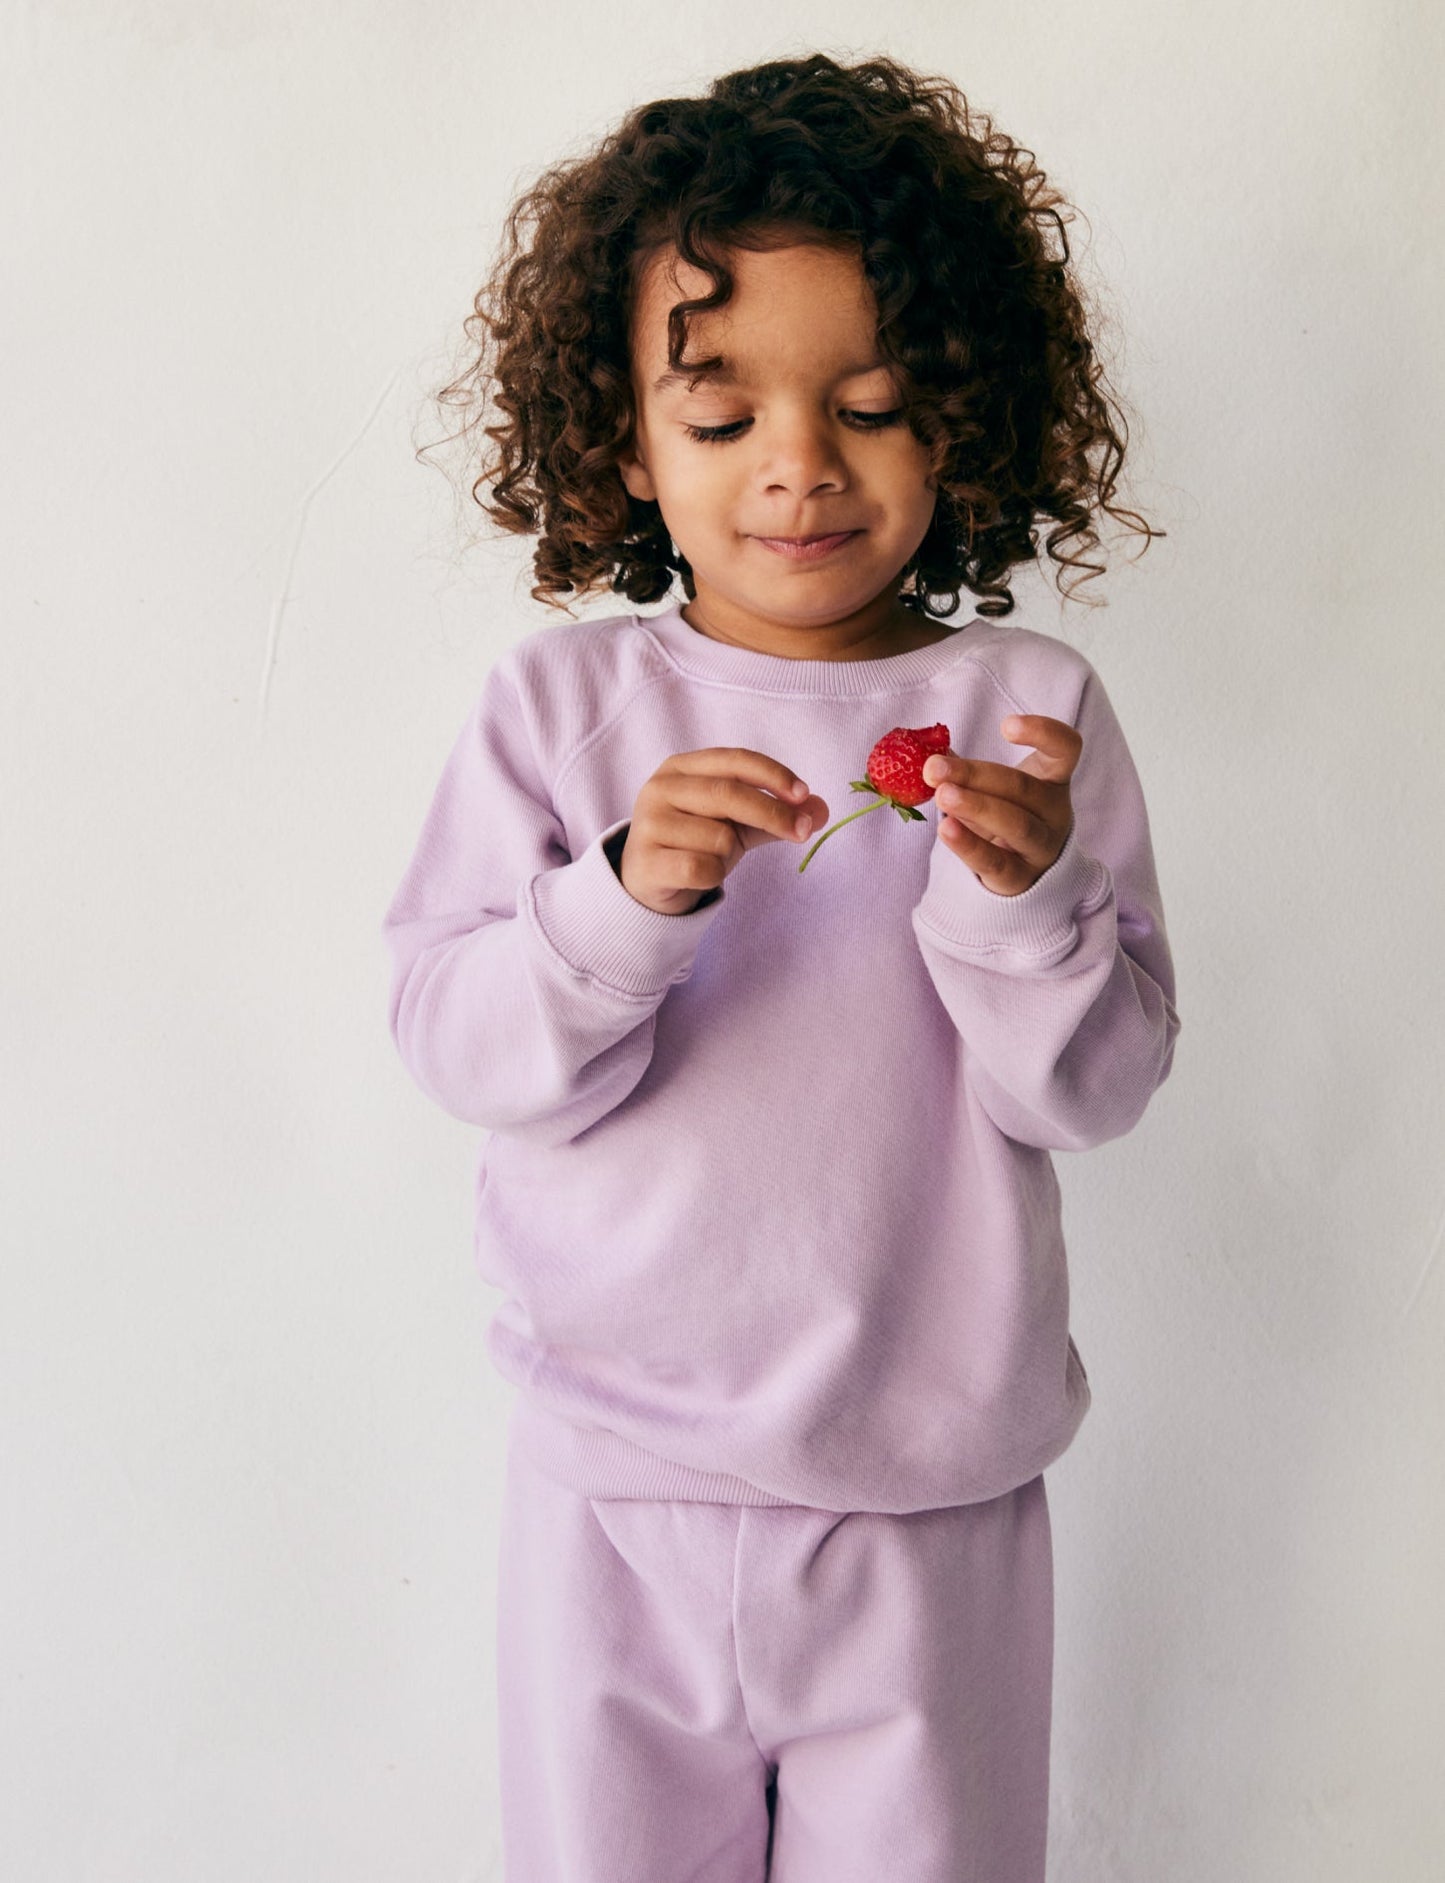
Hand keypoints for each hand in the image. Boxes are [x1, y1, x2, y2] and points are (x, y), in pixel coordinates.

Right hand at [619, 749, 829, 914]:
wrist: (646, 881)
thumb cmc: (694, 842)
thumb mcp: (736, 823)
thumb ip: (776, 813)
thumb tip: (822, 809)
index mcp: (682, 767)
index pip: (734, 760)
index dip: (773, 774)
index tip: (804, 795)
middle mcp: (661, 788)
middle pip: (729, 794)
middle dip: (773, 813)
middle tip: (803, 832)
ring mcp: (649, 823)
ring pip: (718, 837)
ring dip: (729, 855)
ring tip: (710, 858)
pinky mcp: (646, 860)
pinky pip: (701, 868)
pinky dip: (712, 876)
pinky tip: (698, 876)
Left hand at [922, 715, 1080, 896]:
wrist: (1019, 871)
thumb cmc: (1003, 815)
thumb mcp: (993, 788)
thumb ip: (964, 770)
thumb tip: (927, 752)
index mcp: (1053, 779)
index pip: (1066, 748)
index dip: (1044, 732)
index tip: (1005, 726)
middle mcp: (1055, 812)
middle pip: (1023, 788)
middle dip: (976, 775)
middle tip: (935, 767)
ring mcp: (1043, 848)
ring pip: (1016, 824)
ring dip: (976, 806)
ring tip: (942, 794)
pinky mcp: (1021, 879)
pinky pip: (995, 862)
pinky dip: (969, 845)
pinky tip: (945, 828)